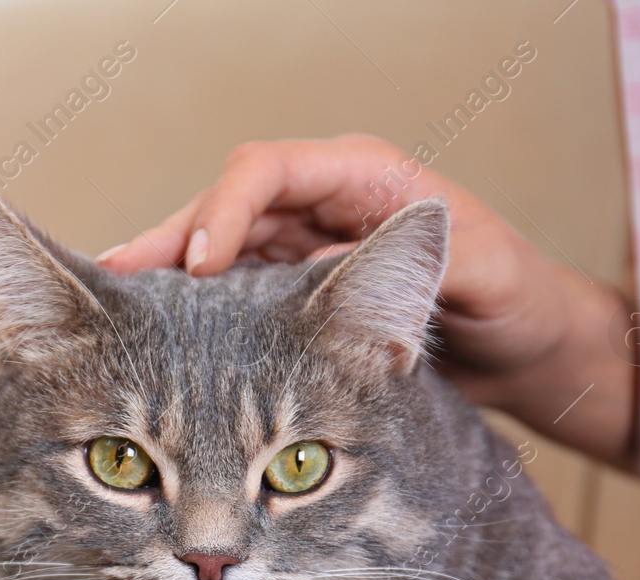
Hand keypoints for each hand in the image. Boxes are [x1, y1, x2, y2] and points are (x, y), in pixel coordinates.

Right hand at [97, 135, 637, 466]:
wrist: (527, 349)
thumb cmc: (517, 300)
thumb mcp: (486, 276)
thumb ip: (420, 266)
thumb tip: (346, 264)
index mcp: (362, 177)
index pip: (267, 171)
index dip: (225, 211)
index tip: (200, 265)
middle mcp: (320, 206)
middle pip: (221, 208)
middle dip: (166, 243)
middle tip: (116, 278)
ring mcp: (300, 249)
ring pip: (212, 250)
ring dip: (164, 278)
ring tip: (113, 307)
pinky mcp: (291, 296)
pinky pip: (226, 294)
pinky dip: (189, 314)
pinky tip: (154, 339)